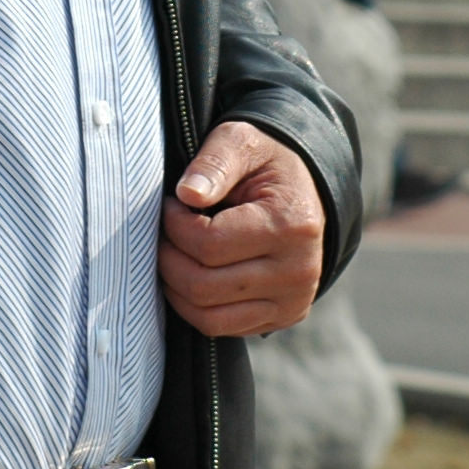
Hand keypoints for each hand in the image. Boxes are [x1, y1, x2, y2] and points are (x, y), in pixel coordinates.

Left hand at [158, 121, 324, 337]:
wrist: (304, 189)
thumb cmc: (265, 163)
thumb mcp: (241, 142)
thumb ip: (215, 163)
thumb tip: (186, 194)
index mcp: (291, 225)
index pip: (209, 245)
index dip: (175, 225)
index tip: (171, 205)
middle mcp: (299, 272)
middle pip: (204, 286)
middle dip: (169, 258)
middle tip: (164, 232)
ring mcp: (293, 301)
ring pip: (208, 316)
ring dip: (176, 287)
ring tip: (175, 253)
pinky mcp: (283, 317)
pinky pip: (221, 327)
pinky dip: (194, 306)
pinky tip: (192, 272)